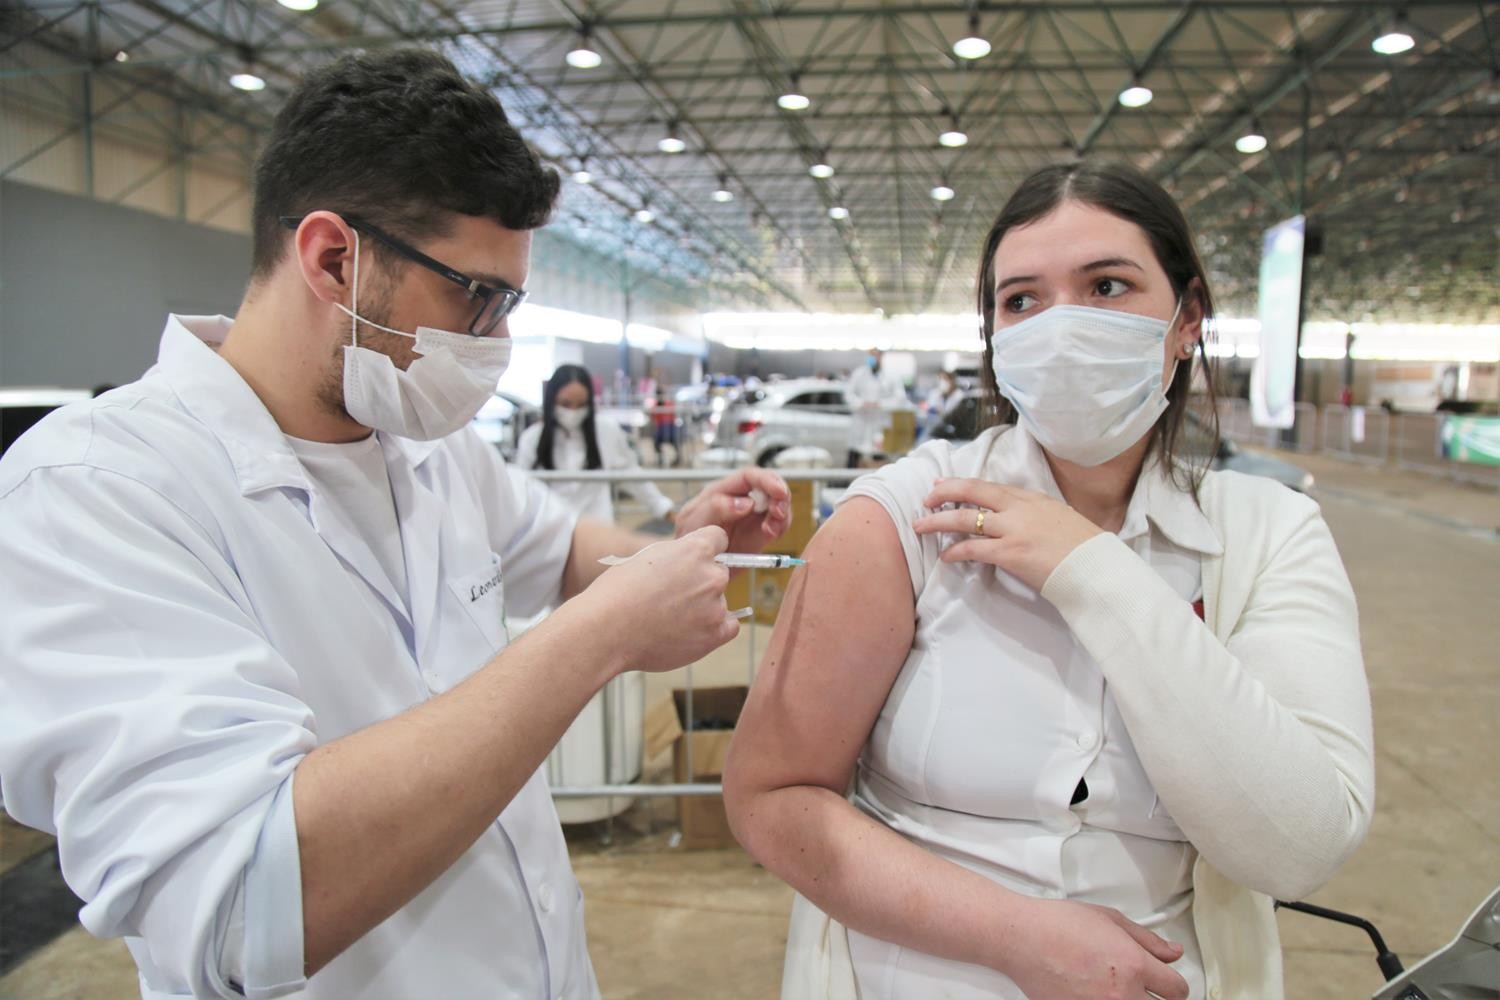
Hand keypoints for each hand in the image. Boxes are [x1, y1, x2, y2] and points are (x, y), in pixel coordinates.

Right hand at [575, 527, 738, 673]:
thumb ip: (678, 555)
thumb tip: (693, 559)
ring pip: (719, 601)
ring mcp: (715, 606)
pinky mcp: (714, 634)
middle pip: (719, 572)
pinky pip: (729, 627)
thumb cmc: (618, 592)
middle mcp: (711, 575)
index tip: (693, 562)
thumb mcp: (647, 556)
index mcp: (695, 549)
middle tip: (673, 596)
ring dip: (704, 607)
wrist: (606, 629)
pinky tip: (690, 631)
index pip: (718, 539)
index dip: (705, 549)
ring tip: (670, 619)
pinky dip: (715, 629)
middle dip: (702, 581)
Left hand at [675, 468, 791, 552]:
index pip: (748, 476)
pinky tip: (771, 534)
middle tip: (778, 512)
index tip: (778, 491)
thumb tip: (747, 503)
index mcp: (722, 491)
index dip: (766, 480)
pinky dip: (780, 527)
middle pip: (769, 486)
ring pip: (778, 505)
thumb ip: (715, 507)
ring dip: (781, 513)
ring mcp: (753, 516)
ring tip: (771, 528)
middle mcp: (741, 499)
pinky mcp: (761, 533)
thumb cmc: (688, 540)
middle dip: (780, 495)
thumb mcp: (693, 522)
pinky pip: (778, 525)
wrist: (691, 567)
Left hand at [911, 478, 1102, 590]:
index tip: (945, 484)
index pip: (991, 486)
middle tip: (926, 499)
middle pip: (973, 492)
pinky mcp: (1010, 553)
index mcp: (1032, 498)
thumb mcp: (1060, 519)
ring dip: (939, 521)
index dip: (963, 484)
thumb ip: (1036, 515)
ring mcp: (1013, 529)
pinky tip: (946, 556)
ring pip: (966, 518)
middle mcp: (1020, 508)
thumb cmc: (1083, 548)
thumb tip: (1020, 520)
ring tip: (921, 526)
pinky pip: (973, 548)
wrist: (1096, 567)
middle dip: (945, 493)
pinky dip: (955, 551)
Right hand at [1002, 899, 1188, 999]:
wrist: (1021, 939)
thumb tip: (1172, 954)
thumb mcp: (1110, 920)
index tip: (1168, 985)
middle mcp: (1121, 994)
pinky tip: (1096, 994)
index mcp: (1133, 965)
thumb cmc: (1059, 924)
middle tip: (1145, 990)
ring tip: (1119, 992)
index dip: (1176, 987)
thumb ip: (1148, 940)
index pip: (1177, 991)